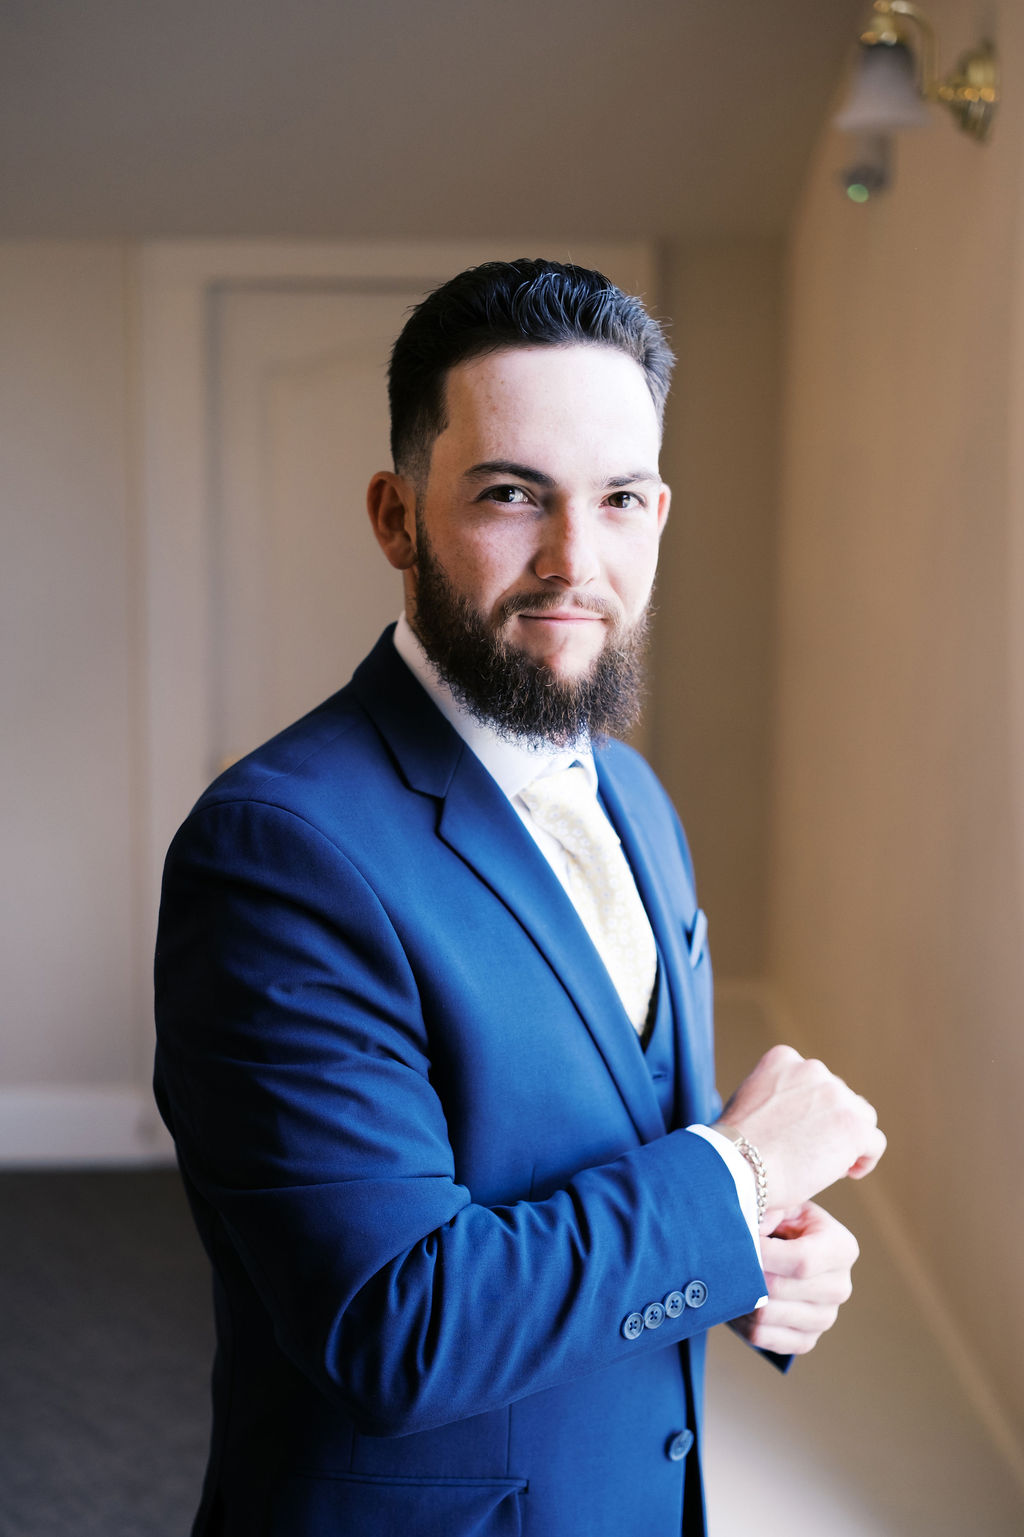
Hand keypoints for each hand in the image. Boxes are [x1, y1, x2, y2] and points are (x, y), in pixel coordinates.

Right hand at [716, 1044, 884, 1222]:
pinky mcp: (853, 1126)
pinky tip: (849, 1172)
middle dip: (830, 1123)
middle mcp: (812, 1069)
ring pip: (860, 1117)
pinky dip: (865, 1158)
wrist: (737, 1164)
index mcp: (784, 1058)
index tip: (802, 1130)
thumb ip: (777, 1095)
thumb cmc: (736, 1145)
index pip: (814, 1080)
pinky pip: (874, 1142)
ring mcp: (835, 1095)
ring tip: (828, 1163)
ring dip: (848, 1138)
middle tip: (812, 1151)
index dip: (812, 1108)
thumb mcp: (750, 1099)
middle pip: (839, 1096)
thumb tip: (798, 1115)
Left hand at [731, 1202, 858, 1355]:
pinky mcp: (805, 1341)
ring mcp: (825, 1318)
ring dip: (739, 1297)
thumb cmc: (780, 1222)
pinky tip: (735, 1300)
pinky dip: (740, 1321)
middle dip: (746, 1273)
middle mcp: (840, 1287)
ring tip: (726, 1277)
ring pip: (766, 1315)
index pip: (802, 1261)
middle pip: (779, 1289)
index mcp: (842, 1249)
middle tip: (724, 1259)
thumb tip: (752, 1231)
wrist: (784, 1250)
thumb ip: (768, 1211)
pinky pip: (763, 1337)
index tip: (736, 1242)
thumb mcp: (780, 1206)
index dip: (764, 1254)